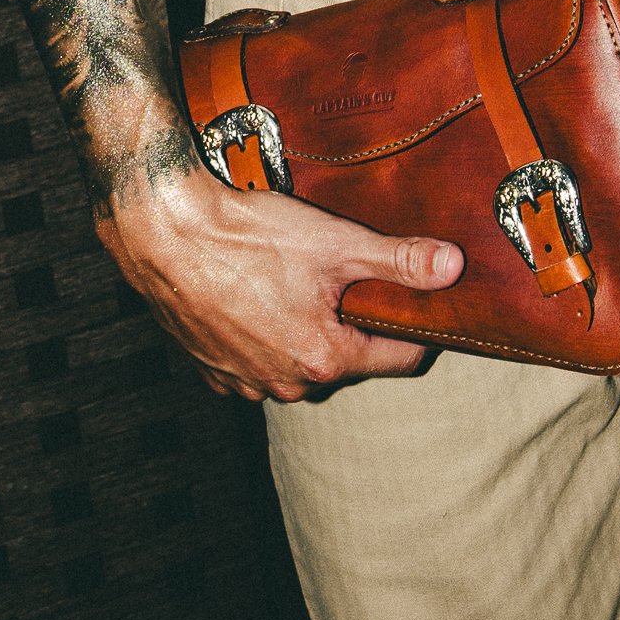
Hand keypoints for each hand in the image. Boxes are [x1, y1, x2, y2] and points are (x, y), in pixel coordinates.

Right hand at [101, 163, 464, 402]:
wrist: (164, 232)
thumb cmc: (249, 236)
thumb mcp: (336, 241)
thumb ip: (399, 261)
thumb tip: (454, 269)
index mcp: (324, 362)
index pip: (400, 360)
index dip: (415, 325)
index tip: (414, 298)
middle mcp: (286, 386)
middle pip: (347, 360)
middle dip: (352, 322)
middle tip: (343, 274)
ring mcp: (244, 383)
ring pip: (299, 362)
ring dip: (305, 330)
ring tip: (294, 280)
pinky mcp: (210, 371)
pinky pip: (256, 362)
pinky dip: (263, 335)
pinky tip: (256, 295)